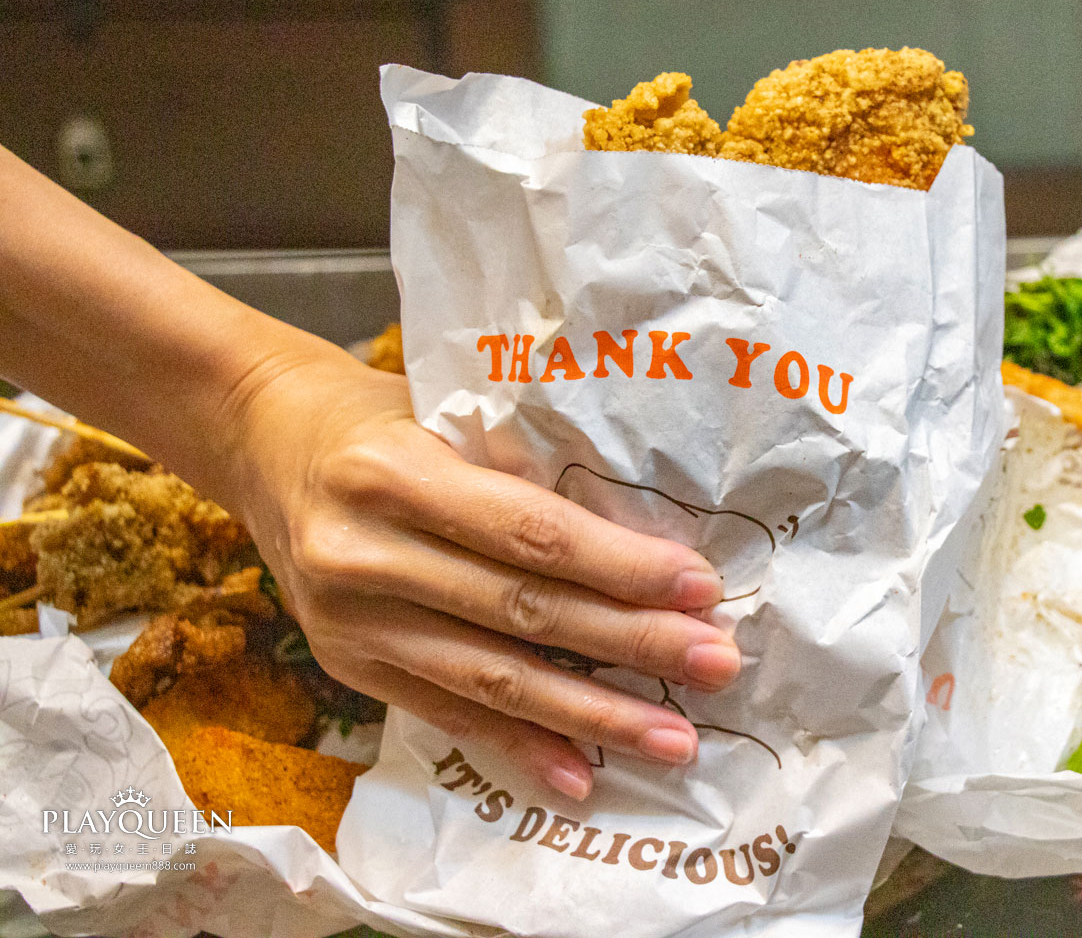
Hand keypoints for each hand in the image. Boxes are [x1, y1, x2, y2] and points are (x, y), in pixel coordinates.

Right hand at [216, 348, 737, 800]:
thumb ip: (521, 464)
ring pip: (493, 680)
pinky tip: (581, 775)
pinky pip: (448, 715)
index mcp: (396, 475)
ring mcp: (351, 622)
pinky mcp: (349, 665)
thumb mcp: (443, 411)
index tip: (700, 587)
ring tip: (674, 738)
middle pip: (524, 612)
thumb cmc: (376, 413)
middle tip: (717, 664)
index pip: (531, 533)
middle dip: (632, 644)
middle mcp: (366, 555)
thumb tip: (647, 526)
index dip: (620, 566)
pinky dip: (520, 746)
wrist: (260, 438)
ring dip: (593, 714)